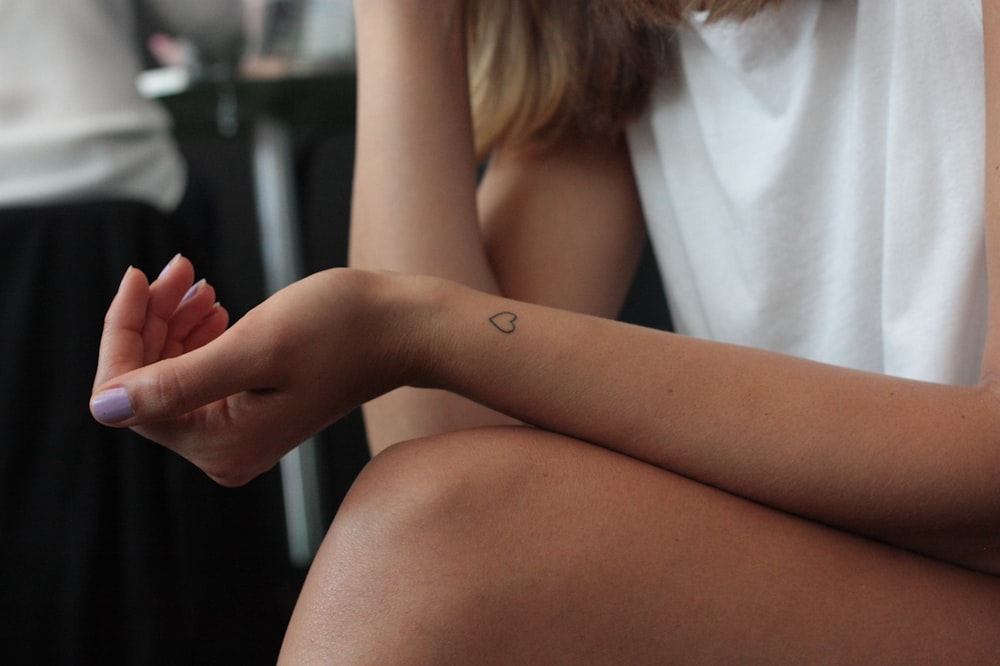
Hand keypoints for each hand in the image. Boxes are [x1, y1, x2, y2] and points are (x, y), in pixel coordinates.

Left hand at [90, 260, 408, 484]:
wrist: (403, 328)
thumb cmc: (342, 330)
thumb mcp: (254, 348)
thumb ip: (177, 383)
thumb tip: (103, 408)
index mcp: (222, 445)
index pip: (129, 397)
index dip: (123, 333)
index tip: (140, 277)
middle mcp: (225, 451)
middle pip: (147, 385)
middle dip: (150, 322)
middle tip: (181, 269)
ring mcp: (238, 434)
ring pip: (169, 374)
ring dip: (172, 322)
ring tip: (198, 282)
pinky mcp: (251, 412)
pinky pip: (198, 375)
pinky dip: (196, 335)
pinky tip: (214, 305)